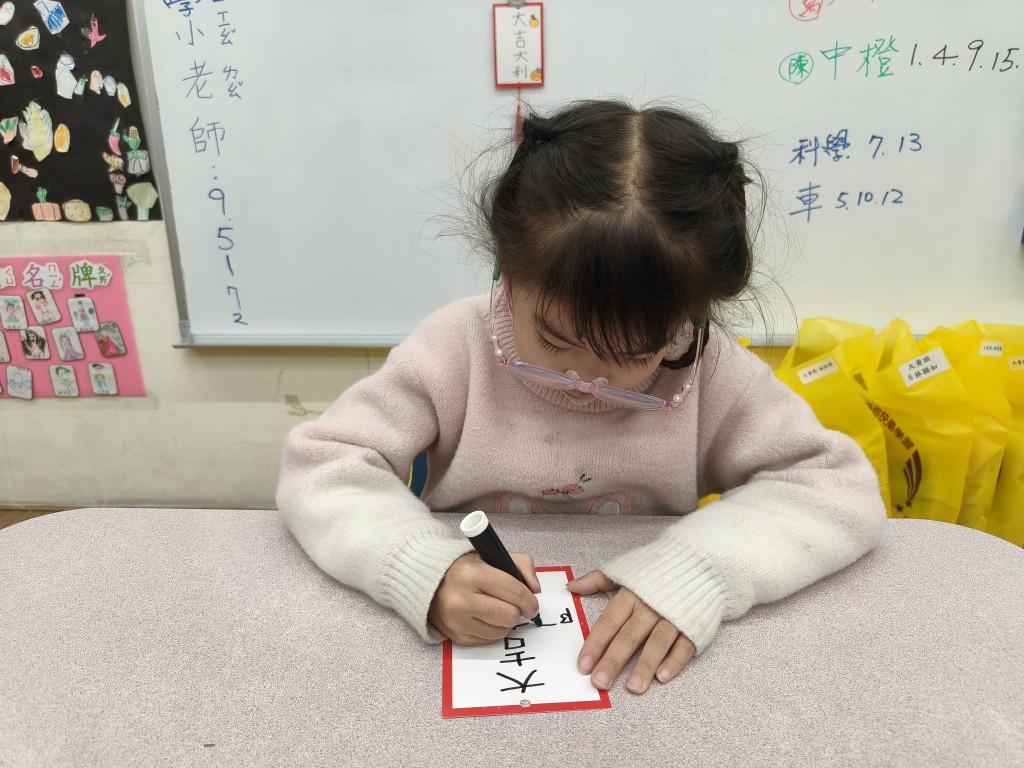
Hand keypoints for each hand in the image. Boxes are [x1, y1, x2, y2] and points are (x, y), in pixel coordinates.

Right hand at [428, 552, 540, 644]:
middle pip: (510, 616)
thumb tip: (535, 589)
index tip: (533, 603)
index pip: (515, 592)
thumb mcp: (492, 556)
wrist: (429, 583)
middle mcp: (462, 599)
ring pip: (502, 631)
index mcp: (473, 573)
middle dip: (517, 611)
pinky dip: (492, 630)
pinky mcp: (457, 637)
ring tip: (496, 608)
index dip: (530, 600)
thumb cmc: (465, 569)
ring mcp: (458, 621)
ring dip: (505, 622)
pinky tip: (484, 617)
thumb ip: (521, 564)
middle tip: (514, 605)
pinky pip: (489, 640)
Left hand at [568, 570, 694, 694]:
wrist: (700, 560)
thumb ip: (597, 579)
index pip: (609, 621)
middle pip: (630, 636)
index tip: (583, 664)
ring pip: (657, 643)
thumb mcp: (625, 568)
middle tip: (600, 682)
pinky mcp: (694, 625)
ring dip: (644, 666)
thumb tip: (571, 586)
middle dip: (614, 660)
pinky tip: (663, 677)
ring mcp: (674, 617)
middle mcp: (651, 606)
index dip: (596, 643)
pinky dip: (675, 661)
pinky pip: (685, 645)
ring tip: (632, 688)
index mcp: (632, 593)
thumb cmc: (657, 569)